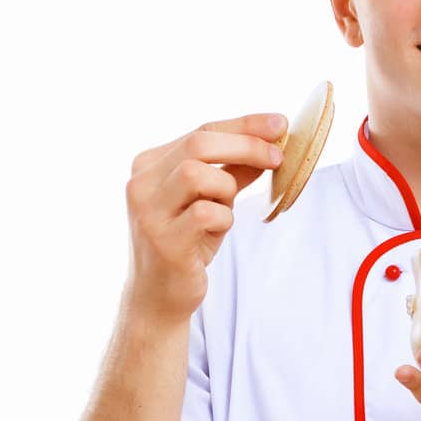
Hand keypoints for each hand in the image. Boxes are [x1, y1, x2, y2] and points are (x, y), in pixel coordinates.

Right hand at [123, 111, 287, 325]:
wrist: (158, 296)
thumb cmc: (186, 244)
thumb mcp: (210, 202)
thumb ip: (232, 172)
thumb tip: (270, 144)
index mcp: (149, 165)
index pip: (201, 132)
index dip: (244, 125)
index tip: (280, 124)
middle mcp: (140, 183)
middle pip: (198, 144)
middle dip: (245, 145)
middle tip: (278, 156)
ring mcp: (148, 211)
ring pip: (197, 174)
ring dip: (226, 188)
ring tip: (225, 209)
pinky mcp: (163, 239)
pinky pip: (206, 213)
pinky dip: (223, 218)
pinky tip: (216, 231)